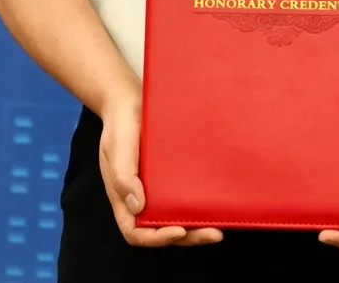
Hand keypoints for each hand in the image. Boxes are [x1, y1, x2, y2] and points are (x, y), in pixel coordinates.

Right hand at [99, 90, 223, 247]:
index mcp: (124, 199)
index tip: (179, 231)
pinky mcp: (170, 173)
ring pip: (176, 213)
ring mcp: (157, 186)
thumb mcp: (117, 149)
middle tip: (215, 234)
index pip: (137, 232)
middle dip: (189, 236)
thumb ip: (122, 177)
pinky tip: (216, 196)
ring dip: (197, 222)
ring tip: (221, 221)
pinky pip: (184, 191)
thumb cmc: (120, 126)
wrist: (130, 100)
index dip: (158, 238)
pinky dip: (198, 199)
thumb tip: (138, 207)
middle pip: (163, 228)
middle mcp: (142, 197)